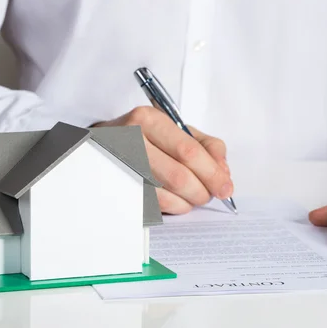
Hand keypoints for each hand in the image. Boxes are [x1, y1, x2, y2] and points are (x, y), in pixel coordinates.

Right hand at [93, 106, 233, 213]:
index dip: (212, 173)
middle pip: (179, 176)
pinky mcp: (118, 187)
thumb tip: (223, 171)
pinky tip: (177, 201)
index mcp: (148, 120)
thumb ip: (206, 146)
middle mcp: (131, 140)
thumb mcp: (174, 128)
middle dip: (202, 191)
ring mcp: (121, 166)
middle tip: (210, 195)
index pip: (189, 151)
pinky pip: (152, 205)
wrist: (100, 143)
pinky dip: (173, 208)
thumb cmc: (143, 136)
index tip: (225, 186)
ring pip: (166, 194)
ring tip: (193, 197)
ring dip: (187, 202)